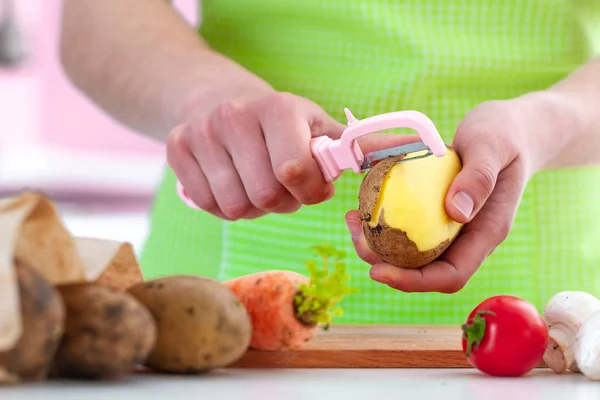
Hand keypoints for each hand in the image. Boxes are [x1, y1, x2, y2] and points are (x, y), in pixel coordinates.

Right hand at [168, 92, 414, 219]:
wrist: (220, 101)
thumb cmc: (280, 125)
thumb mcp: (317, 127)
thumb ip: (356, 146)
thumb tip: (409, 153)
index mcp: (278, 108)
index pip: (294, 170)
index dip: (309, 192)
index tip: (312, 187)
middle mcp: (234, 115)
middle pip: (264, 196)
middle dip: (282, 203)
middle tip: (283, 188)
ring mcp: (201, 133)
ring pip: (235, 207)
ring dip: (254, 208)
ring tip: (257, 183)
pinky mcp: (176, 150)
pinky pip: (208, 206)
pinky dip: (226, 207)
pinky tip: (233, 185)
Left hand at [345, 94, 557, 292]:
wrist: (512, 129)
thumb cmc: (506, 134)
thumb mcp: (493, 146)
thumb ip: (479, 177)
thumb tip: (456, 212)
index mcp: (486, 232)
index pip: (451, 275)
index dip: (414, 281)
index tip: (378, 271)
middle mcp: (468, 238)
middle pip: (425, 271)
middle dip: (386, 264)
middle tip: (355, 236)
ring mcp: (452, 228)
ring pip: (412, 253)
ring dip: (379, 245)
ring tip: (352, 218)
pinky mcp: (437, 214)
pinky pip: (409, 228)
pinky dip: (385, 223)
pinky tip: (364, 205)